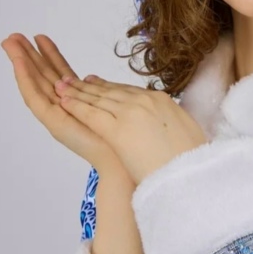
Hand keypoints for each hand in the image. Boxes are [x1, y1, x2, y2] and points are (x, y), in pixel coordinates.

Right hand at [0, 33, 128, 176]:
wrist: (121, 160)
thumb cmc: (119, 137)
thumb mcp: (107, 105)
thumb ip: (94, 90)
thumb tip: (88, 76)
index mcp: (76, 100)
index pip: (58, 72)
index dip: (49, 54)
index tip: (40, 36)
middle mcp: (62, 106)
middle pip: (41, 75)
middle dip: (28, 54)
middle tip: (13, 36)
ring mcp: (55, 114)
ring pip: (33, 83)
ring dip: (21, 62)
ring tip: (10, 43)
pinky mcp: (52, 122)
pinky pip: (35, 97)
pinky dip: (26, 79)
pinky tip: (19, 64)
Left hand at [55, 75, 208, 184]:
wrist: (189, 173)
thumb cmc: (190, 159)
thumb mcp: (186, 131)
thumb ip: (171, 122)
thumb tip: (167, 124)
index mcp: (162, 100)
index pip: (129, 90)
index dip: (110, 87)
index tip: (98, 83)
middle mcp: (144, 101)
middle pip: (111, 91)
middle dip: (90, 85)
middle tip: (73, 80)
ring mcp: (130, 113)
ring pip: (98, 99)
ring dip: (77, 92)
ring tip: (62, 85)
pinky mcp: (117, 130)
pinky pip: (91, 114)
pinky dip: (76, 106)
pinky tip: (63, 101)